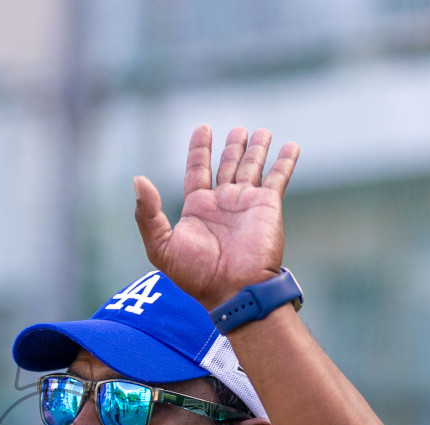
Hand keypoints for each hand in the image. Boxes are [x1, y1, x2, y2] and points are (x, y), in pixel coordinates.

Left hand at [133, 126, 299, 309]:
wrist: (233, 290)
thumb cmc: (196, 275)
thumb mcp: (161, 247)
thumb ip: (147, 215)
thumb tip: (138, 180)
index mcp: (198, 208)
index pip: (198, 170)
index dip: (199, 149)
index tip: (203, 128)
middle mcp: (223, 203)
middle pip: (227, 165)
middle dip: (233, 147)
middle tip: (238, 129)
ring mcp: (246, 203)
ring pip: (252, 167)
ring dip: (257, 149)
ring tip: (261, 132)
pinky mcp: (268, 205)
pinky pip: (278, 178)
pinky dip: (285, 162)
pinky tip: (291, 146)